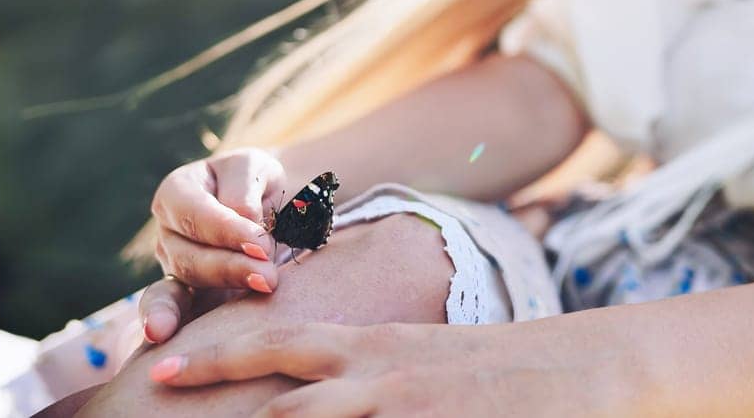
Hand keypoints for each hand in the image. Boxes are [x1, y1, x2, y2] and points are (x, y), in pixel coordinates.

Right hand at [142, 147, 287, 341]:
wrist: (270, 207)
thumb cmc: (258, 184)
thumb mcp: (255, 169)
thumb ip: (244, 188)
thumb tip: (242, 220)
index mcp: (178, 192)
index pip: (194, 213)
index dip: (225, 230)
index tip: (261, 245)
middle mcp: (167, 230)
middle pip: (188, 253)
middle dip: (230, 266)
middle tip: (269, 276)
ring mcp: (171, 263)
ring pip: (188, 280)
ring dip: (227, 284)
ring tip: (265, 286)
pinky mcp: (184, 293)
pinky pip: (168, 307)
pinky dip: (162, 319)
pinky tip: (160, 335)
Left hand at [146, 321, 622, 417]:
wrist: (589, 369)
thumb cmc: (506, 368)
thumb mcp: (430, 361)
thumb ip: (375, 375)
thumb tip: (327, 392)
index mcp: (376, 346)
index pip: (281, 344)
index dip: (220, 355)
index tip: (169, 369)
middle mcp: (380, 377)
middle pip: (277, 404)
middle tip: (165, 414)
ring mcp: (405, 410)